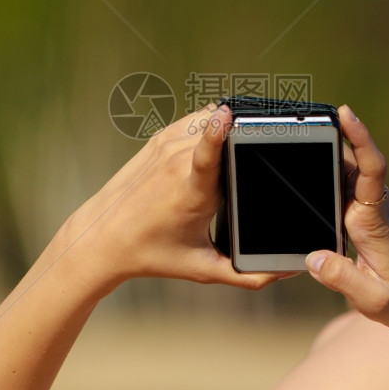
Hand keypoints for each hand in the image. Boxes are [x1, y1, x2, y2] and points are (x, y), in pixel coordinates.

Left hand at [61, 105, 277, 290]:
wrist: (103, 238)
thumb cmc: (151, 253)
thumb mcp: (203, 269)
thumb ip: (248, 275)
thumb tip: (284, 271)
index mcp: (191, 191)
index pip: (207, 152)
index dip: (219, 131)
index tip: (230, 114)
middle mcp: (177, 162)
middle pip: (222, 134)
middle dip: (243, 143)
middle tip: (252, 162)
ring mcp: (166, 145)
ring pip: (209, 119)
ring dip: (226, 130)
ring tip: (231, 156)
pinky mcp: (160, 137)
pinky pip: (196, 117)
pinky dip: (209, 124)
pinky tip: (211, 145)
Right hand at [306, 106, 388, 331]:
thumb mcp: (377, 302)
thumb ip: (344, 281)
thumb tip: (312, 258)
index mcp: (376, 221)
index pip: (371, 169)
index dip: (360, 138)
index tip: (346, 114)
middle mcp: (375, 207)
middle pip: (350, 162)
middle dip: (330, 136)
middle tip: (302, 117)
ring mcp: (372, 209)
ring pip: (346, 173)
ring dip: (325, 154)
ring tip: (296, 137)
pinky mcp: (367, 217)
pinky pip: (345, 187)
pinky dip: (327, 174)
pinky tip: (306, 170)